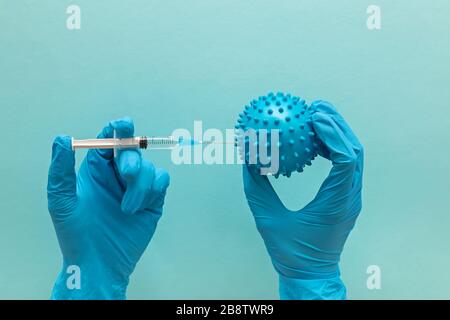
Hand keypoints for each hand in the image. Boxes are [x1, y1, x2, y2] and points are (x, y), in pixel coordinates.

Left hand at [47, 118, 169, 298]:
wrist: (100, 262)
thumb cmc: (76, 233)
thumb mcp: (62, 201)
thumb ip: (61, 169)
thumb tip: (63, 138)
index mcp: (96, 169)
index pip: (108, 141)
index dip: (118, 128)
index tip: (124, 123)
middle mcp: (117, 174)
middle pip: (132, 151)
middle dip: (132, 160)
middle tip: (127, 174)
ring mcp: (137, 186)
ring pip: (148, 167)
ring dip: (140, 187)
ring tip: (127, 209)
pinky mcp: (153, 198)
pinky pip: (161, 180)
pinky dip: (154, 188)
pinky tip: (142, 205)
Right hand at [242, 101, 362, 299]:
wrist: (311, 276)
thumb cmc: (290, 252)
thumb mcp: (267, 219)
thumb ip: (256, 188)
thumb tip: (248, 159)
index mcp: (336, 203)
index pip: (345, 159)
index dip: (332, 132)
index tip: (314, 116)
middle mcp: (350, 198)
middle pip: (354, 151)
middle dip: (338, 124)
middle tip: (316, 106)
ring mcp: (350, 198)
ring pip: (353, 157)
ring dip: (337, 134)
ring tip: (317, 116)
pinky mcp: (345, 199)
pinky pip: (345, 167)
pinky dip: (333, 149)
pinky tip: (315, 142)